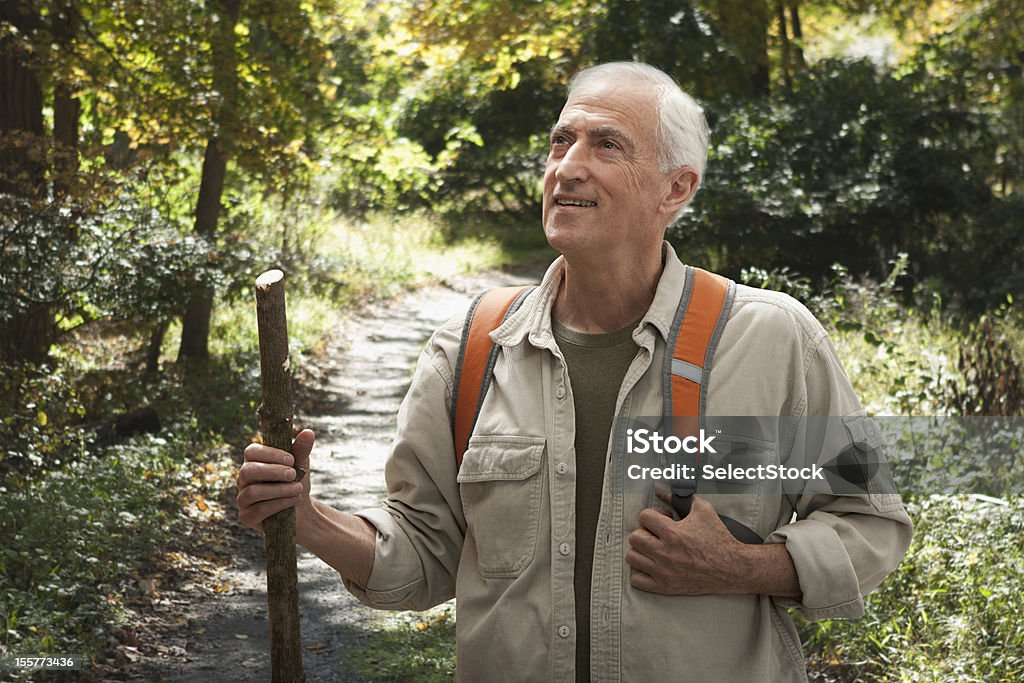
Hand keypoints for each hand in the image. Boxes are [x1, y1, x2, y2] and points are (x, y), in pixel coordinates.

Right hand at [236, 428, 314, 531]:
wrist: (300, 510)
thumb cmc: (296, 481)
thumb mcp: (300, 464)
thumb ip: (301, 449)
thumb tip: (308, 432)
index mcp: (253, 461)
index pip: (251, 451)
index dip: (271, 454)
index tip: (291, 459)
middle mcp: (243, 479)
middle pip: (248, 470)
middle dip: (273, 471)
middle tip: (293, 474)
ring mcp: (242, 498)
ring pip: (253, 491)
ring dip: (279, 489)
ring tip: (298, 488)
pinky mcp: (247, 517)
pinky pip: (258, 510)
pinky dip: (279, 504)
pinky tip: (294, 500)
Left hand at [626, 495, 745, 594]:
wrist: (732, 568)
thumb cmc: (719, 539)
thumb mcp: (703, 510)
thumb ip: (681, 498)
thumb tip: (661, 490)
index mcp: (674, 533)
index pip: (643, 517)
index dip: (653, 515)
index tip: (662, 520)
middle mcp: (666, 553)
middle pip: (634, 537)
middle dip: (644, 532)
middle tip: (656, 534)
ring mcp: (664, 572)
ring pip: (632, 558)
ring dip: (640, 551)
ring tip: (653, 549)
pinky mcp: (666, 587)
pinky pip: (637, 580)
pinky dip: (640, 572)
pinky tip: (651, 565)